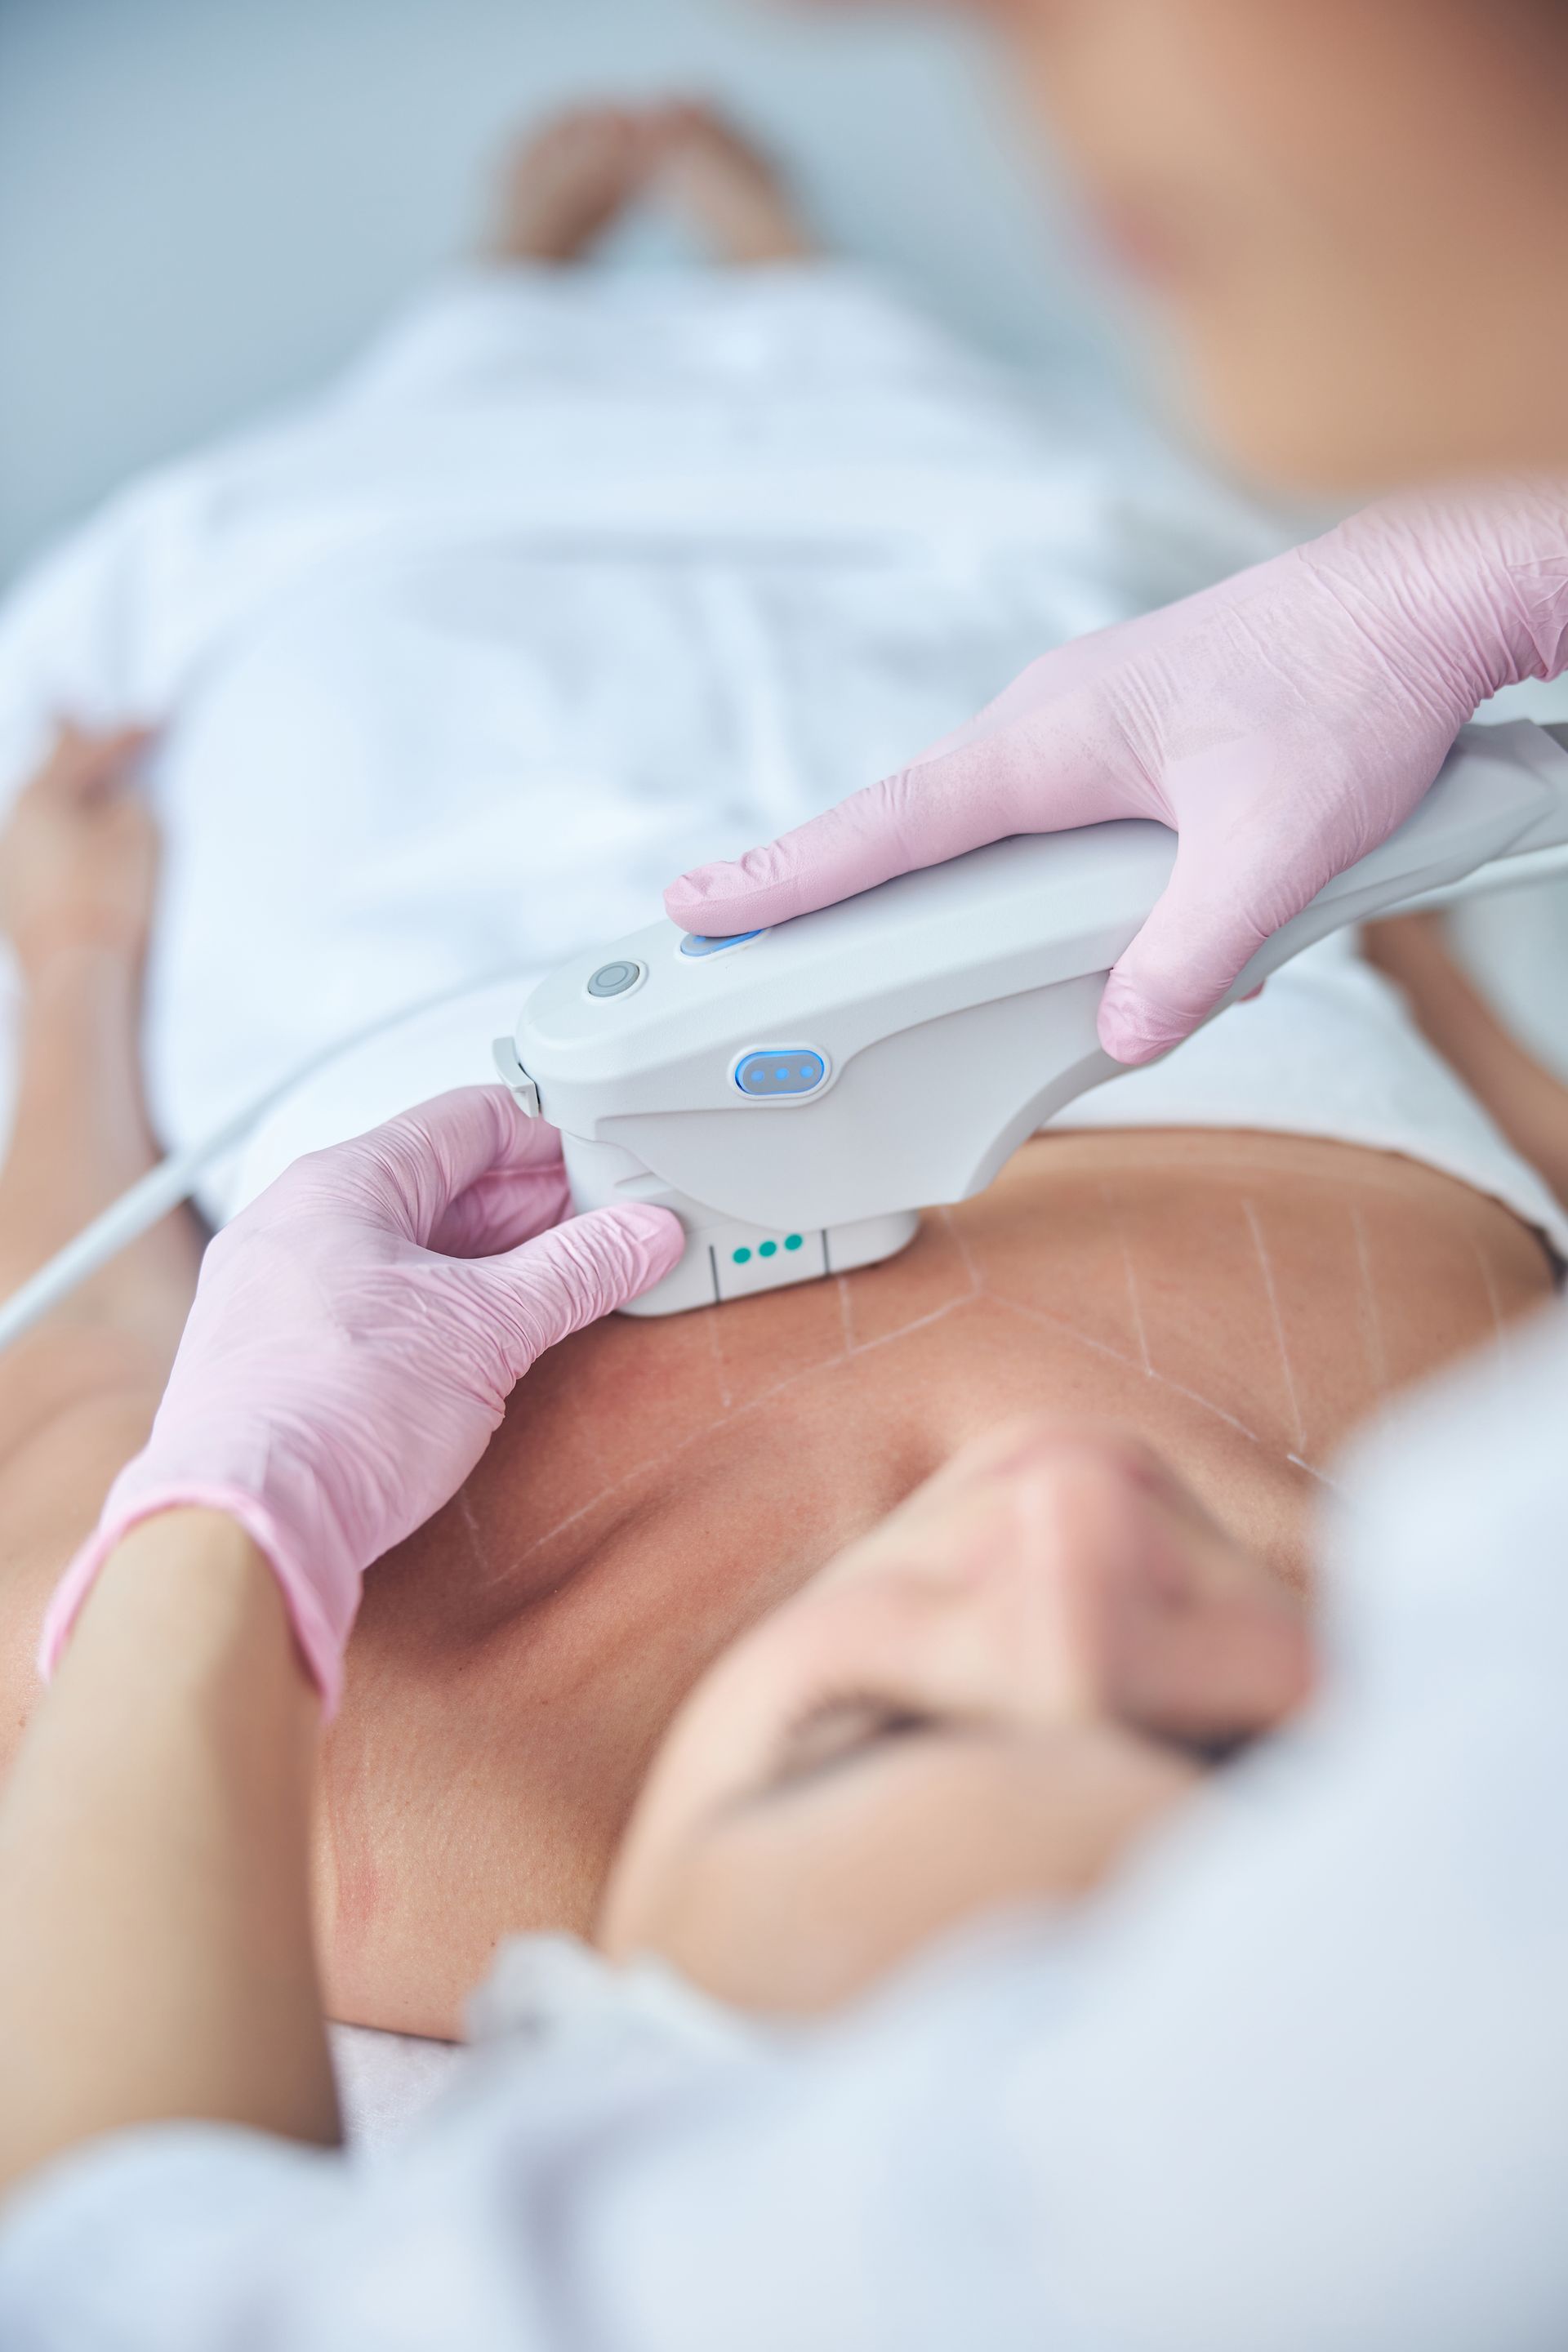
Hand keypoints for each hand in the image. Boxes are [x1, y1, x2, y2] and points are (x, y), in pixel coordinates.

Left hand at [0, 724, 158, 973]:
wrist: (77, 977)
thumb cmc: (110, 899)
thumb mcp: (140, 833)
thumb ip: (131, 803)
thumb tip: (119, 801)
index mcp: (42, 795)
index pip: (90, 750)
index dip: (127, 735)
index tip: (155, 722)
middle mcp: (12, 822)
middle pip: (46, 772)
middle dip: (68, 744)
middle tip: (69, 712)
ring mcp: (7, 863)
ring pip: (37, 812)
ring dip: (65, 796)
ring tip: (80, 784)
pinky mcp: (11, 900)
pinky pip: (35, 850)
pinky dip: (58, 837)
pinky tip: (74, 846)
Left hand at [40, 1089, 682, 1710]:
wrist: (243, 1525)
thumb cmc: (332, 1413)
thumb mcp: (489, 1328)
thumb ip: (576, 1272)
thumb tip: (640, 1235)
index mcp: (341, 1184)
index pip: (466, 1122)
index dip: (549, 1136)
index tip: (604, 1167)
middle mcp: (299, 1225)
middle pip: (439, 1185)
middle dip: (528, 1208)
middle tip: (600, 1231)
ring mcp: (282, 1293)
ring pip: (406, 1250)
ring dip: (487, 1265)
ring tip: (556, 1287)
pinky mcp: (280, 1358)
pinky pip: (375, 1305)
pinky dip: (438, 1310)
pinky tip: (481, 1344)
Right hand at [667, 487, 1567, 1061]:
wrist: (1424, 600)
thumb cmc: (1353, 687)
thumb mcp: (1278, 845)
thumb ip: (1193, 949)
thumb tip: (1130, 1029)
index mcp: (1053, 739)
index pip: (890, 822)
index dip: (788, 871)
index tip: (701, 902)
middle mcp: (1047, 719)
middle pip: (911, 823)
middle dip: (826, 884)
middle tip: (741, 938)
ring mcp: (1083, 718)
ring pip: (978, 818)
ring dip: (934, 880)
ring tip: (886, 948)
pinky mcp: (1124, 728)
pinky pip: (1036, 807)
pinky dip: (1012, 862)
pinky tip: (1061, 912)